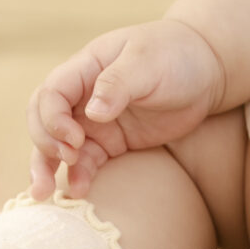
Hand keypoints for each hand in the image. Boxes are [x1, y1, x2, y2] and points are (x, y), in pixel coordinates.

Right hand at [26, 17, 226, 199]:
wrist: (205, 71)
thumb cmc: (175, 54)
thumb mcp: (148, 61)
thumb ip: (118, 83)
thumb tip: (92, 113)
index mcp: (86, 68)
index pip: (51, 94)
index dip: (52, 119)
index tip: (75, 139)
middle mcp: (82, 95)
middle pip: (43, 121)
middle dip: (44, 144)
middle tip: (65, 161)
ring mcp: (94, 121)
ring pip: (56, 146)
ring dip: (46, 167)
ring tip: (44, 193)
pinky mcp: (110, 143)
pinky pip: (84, 163)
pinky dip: (77, 176)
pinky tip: (78, 192)